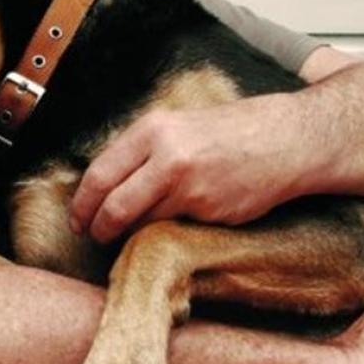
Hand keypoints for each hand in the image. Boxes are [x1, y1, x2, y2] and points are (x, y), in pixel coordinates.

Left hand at [69, 96, 308, 242]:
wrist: (284, 139)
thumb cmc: (230, 132)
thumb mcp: (178, 126)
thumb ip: (143, 151)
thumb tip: (106, 185)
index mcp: (153, 129)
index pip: (100, 173)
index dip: (82, 203)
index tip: (78, 219)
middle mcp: (167, 156)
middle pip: (113, 205)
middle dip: (98, 228)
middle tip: (95, 237)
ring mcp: (189, 186)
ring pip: (142, 221)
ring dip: (132, 233)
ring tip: (131, 234)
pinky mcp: (209, 210)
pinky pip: (174, 228)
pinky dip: (166, 230)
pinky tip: (174, 224)